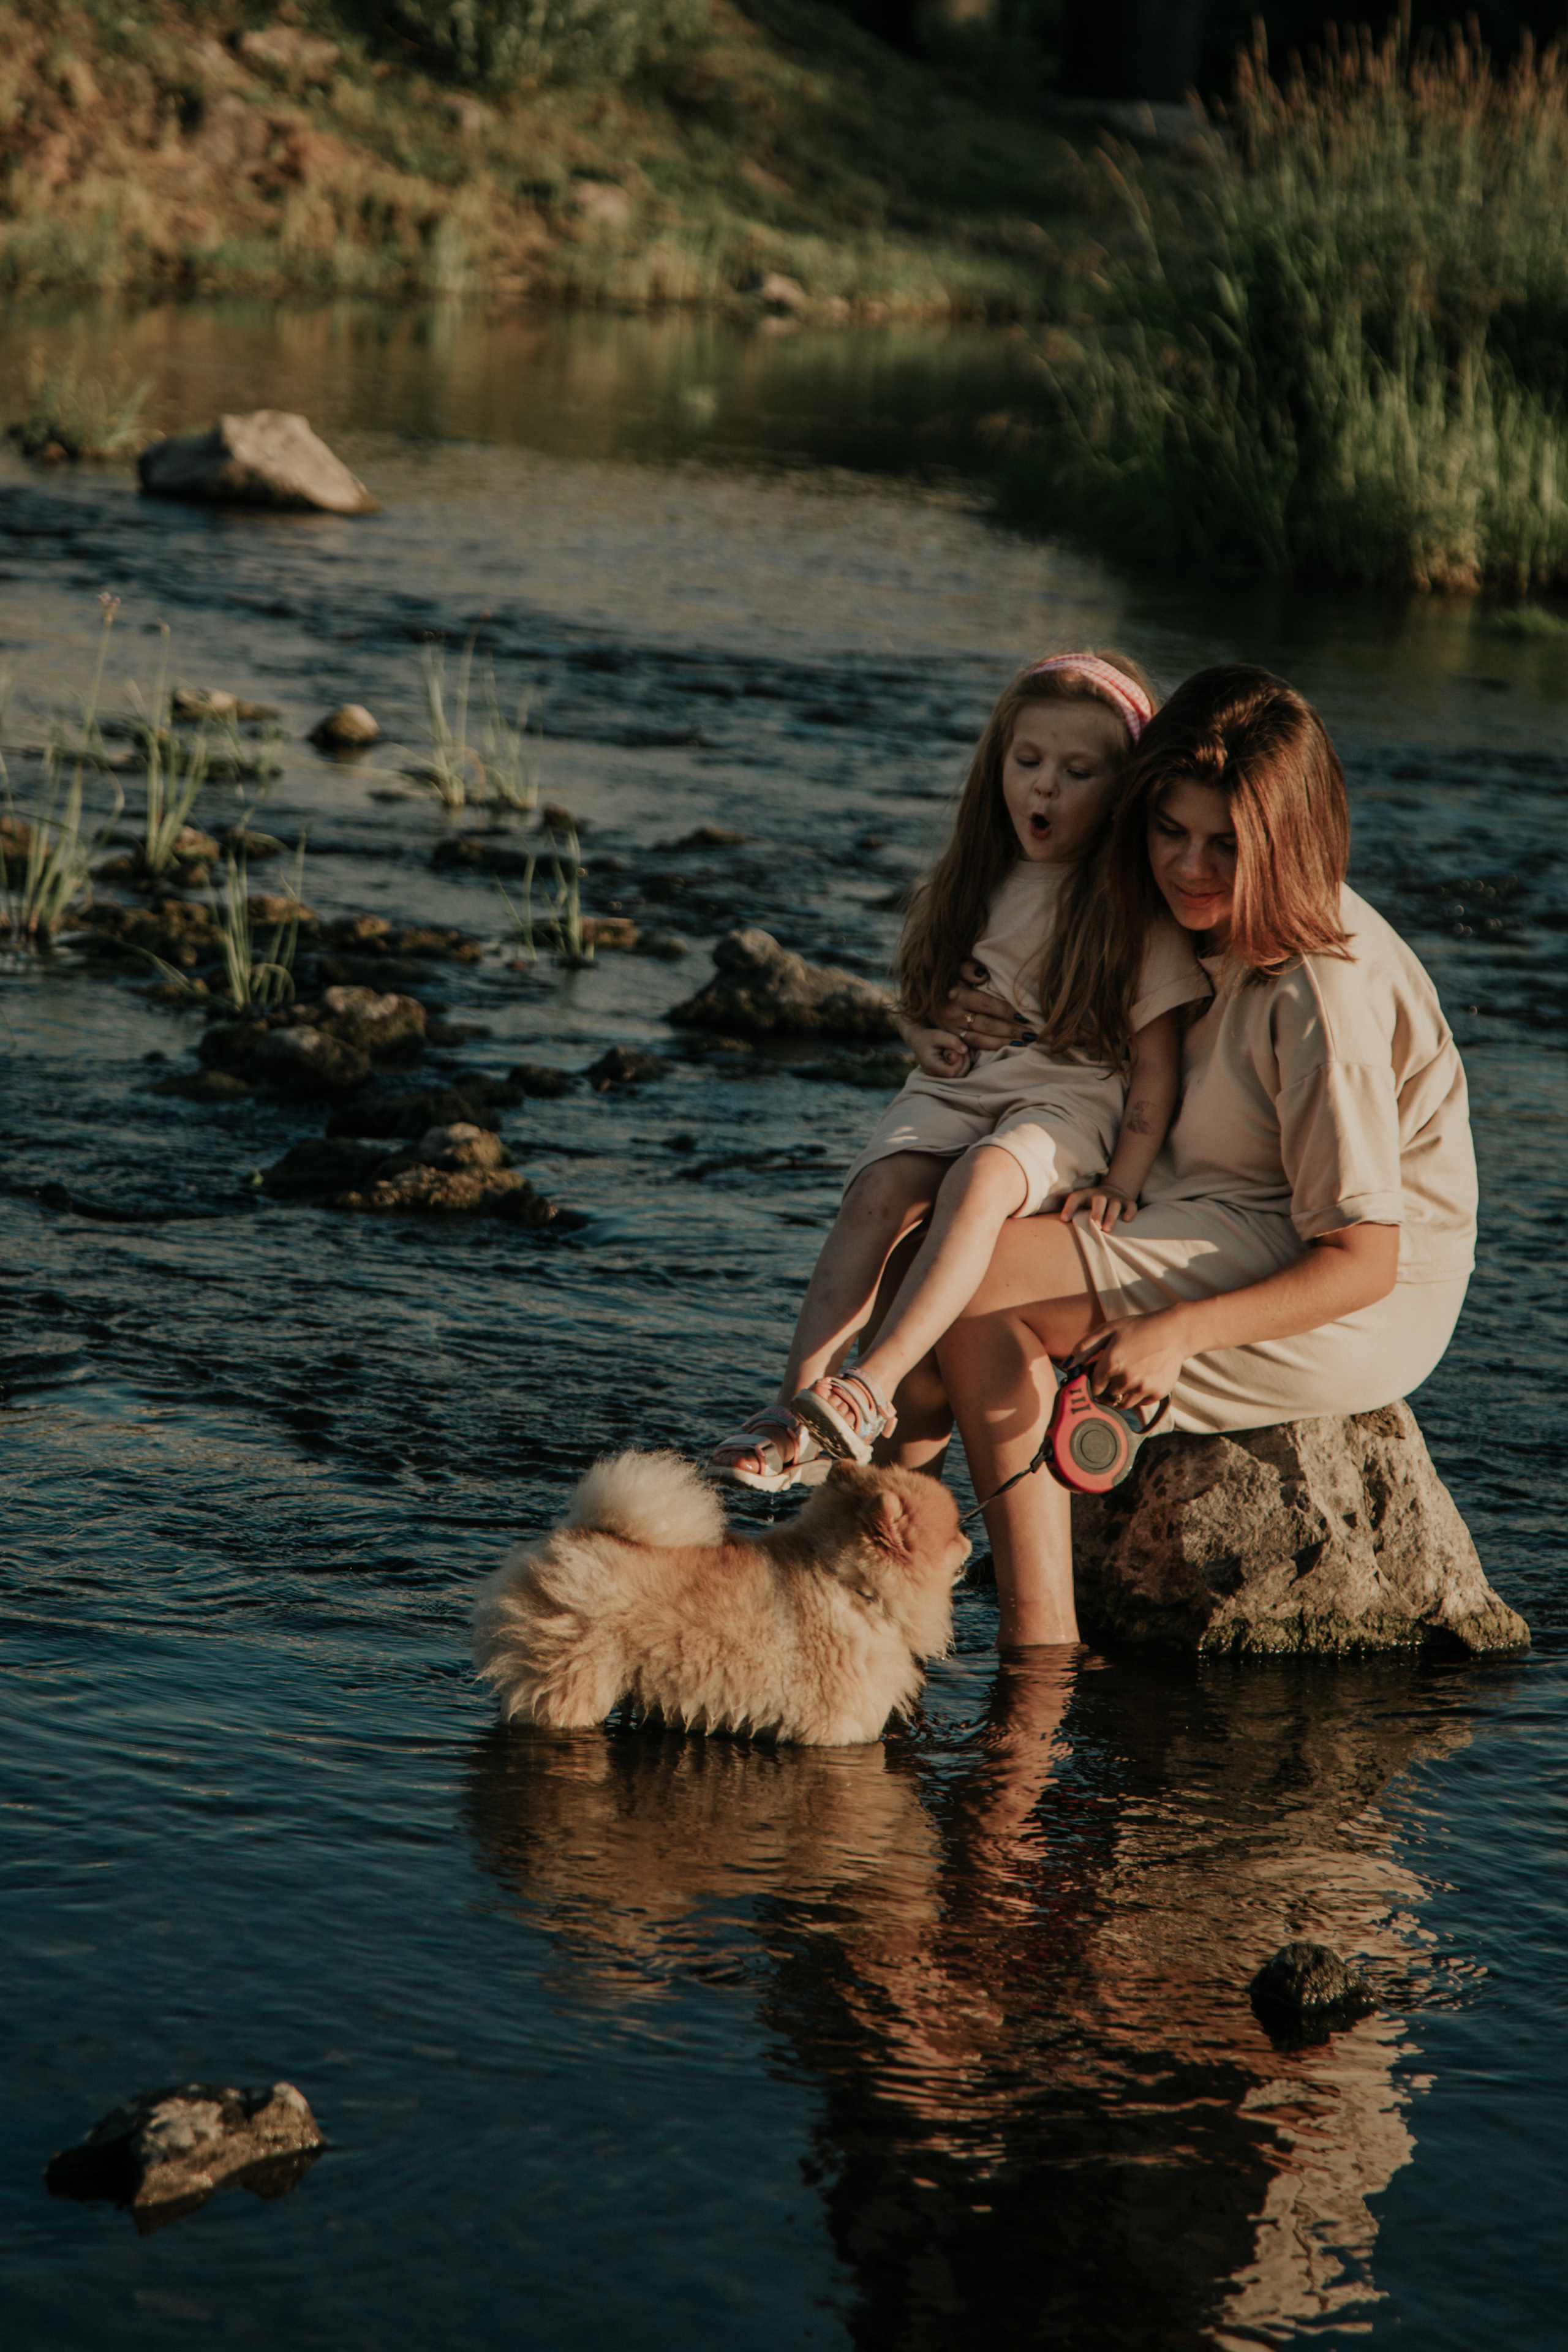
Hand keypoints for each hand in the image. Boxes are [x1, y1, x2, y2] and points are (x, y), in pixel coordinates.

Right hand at [899, 1018, 971, 1078]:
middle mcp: (933, 1074)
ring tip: (957, 1051)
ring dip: (964, 1062)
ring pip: (960, 1076)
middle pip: (957, 1075)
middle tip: (958, 1048)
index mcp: (929, 1065)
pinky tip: (958, 1056)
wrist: (920, 1040)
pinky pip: (959, 1074)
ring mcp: (939, 1077)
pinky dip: (963, 1065)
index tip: (957, 1049)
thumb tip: (965, 1050)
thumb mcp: (938, 1035)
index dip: (959, 1061)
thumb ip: (952, 1041)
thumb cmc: (928, 1036)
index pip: (951, 1071)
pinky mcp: (944, 1075)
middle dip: (963, 1061)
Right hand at [943, 959, 1030, 1053]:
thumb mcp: (955, 969)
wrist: (924, 999)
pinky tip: (1009, 1047)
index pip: (986, 1004)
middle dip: (1011, 1029)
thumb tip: (983, 975)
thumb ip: (968, 968)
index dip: (1006, 1011)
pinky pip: (974, 1046)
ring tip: (1025, 1043)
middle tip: (1032, 1033)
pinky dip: (993, 1047)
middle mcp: (952, 1014)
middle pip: (987, 1024)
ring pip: (981, 1039)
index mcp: (956, 994)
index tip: (1025, 1015)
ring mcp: (951, 1029)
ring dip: (1004, 1041)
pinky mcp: (951, 1039)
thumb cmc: (948, 981)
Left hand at [1060, 1181, 1138, 1229]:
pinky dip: (1130, 1212)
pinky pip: (1131, 1205)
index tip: (1064, 1219)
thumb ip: (1072, 1214)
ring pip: (1114, 1204)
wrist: (1112, 1191)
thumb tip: (1057, 1228)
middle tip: (1095, 1226)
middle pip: (1099, 1199)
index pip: (1076, 1197)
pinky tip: (1126, 1220)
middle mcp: (1100, 1195)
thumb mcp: (1080, 1205)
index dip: (1069, 1207)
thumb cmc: (1090, 1205)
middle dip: (1097, 1212)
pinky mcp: (1127, 1202)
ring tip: (1108, 1229)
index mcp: (1086, 1195)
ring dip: (1111, 1216)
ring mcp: (1115, 1198)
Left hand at [1072, 1307, 1192, 1418]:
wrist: (1173, 1332)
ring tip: (1130, 1377)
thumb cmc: (1138, 1328)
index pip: (1093, 1387)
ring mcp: (1142, 1388)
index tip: (1100, 1376)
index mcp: (1110, 1364)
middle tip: (1117, 1375)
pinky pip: (1141, 1403)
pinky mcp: (1157, 1393)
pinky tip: (1144, 1378)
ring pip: (1123, 1403)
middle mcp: (1125, 1379)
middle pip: (1107, 1396)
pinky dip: (1139, 1395)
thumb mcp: (1108, 1329)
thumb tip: (1066, 1365)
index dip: (1095, 1382)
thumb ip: (1085, 1346)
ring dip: (1122, 1395)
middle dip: (1108, 1388)